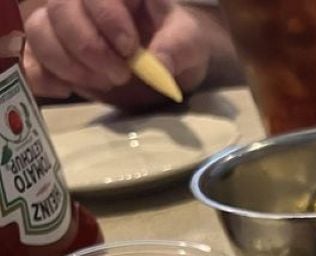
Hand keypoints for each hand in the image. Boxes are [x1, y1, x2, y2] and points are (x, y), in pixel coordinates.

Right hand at [22, 0, 212, 102]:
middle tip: (119, 75)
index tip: (130, 50)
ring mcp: (63, 25)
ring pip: (39, 30)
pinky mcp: (54, 53)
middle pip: (60, 9)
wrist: (169, 64)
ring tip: (103, 84)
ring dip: (66, 63)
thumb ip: (178, 48)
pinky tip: (66, 92)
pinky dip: (42, 77)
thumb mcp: (190, 43)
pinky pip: (30, 58)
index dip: (106, 17)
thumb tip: (160, 64)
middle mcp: (82, 0)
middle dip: (87, 46)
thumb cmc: (177, 43)